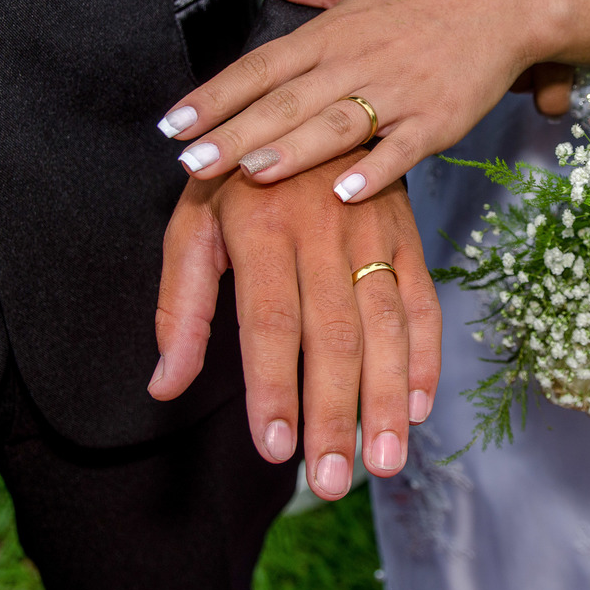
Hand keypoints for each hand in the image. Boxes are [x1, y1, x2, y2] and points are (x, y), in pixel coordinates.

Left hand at [148, 151, 441, 499]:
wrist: (308, 110)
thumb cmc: (237, 179)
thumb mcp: (193, 225)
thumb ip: (181, 306)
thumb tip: (165, 386)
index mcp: (261, 225)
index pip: (269, 320)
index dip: (275, 386)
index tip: (277, 448)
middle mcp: (323, 228)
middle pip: (333, 334)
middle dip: (334, 413)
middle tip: (334, 479)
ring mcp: (374, 230)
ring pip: (385, 325)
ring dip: (387, 397)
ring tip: (384, 460)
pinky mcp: (408, 234)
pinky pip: (422, 301)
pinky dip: (425, 356)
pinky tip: (418, 407)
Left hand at [159, 0, 561, 202]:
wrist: (508, 2)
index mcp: (333, 32)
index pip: (261, 65)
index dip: (215, 95)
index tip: (171, 124)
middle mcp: (359, 61)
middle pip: (287, 101)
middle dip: (235, 133)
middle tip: (189, 163)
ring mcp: (400, 93)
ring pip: (338, 125)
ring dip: (293, 150)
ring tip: (248, 173)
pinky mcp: (438, 121)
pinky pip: (402, 149)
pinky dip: (376, 171)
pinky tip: (345, 194)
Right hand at [368, 0, 588, 113]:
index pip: (554, 62)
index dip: (554, 89)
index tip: (553, 102)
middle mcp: (503, 3)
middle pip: (514, 72)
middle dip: (521, 77)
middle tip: (527, 66)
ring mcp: (463, 9)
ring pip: (478, 65)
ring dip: (486, 65)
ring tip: (493, 46)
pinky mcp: (431, 8)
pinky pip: (449, 47)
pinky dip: (457, 46)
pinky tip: (463, 30)